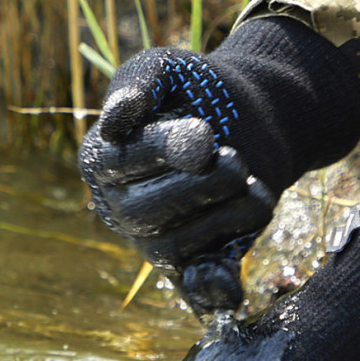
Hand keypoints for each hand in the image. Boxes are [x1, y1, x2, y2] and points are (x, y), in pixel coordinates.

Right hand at [79, 49, 275, 316]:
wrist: (251, 119)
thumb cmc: (199, 90)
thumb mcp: (167, 68)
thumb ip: (138, 83)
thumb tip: (117, 118)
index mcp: (103, 159)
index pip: (119, 165)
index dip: (162, 151)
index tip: (206, 134)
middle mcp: (122, 206)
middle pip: (145, 213)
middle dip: (200, 186)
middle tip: (236, 159)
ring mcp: (156, 239)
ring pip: (178, 246)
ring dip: (226, 215)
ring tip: (256, 185)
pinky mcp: (196, 261)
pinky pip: (196, 286)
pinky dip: (211, 292)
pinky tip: (231, 293)